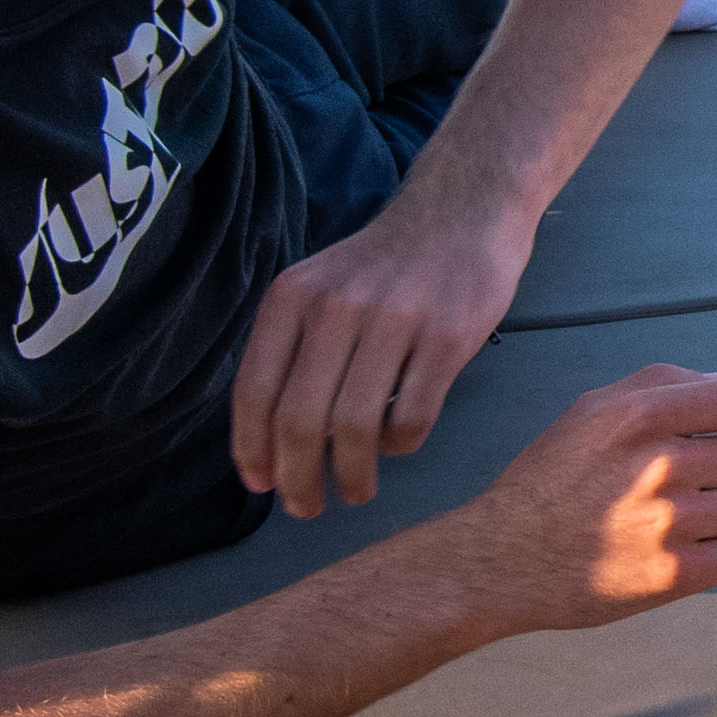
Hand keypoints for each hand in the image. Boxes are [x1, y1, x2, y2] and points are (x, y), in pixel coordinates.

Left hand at [230, 177, 542, 514]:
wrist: (464, 209)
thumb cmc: (384, 264)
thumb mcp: (321, 287)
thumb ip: (294, 350)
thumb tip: (271, 442)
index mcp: (293, 296)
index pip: (256, 389)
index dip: (252, 449)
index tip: (260, 485)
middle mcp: (336, 306)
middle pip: (301, 418)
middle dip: (298, 477)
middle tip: (305, 507)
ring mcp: (395, 320)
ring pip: (356, 426)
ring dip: (351, 475)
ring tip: (356, 491)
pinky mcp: (448, 336)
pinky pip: (412, 417)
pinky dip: (400, 447)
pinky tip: (397, 447)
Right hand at [445, 360, 716, 627]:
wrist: (498, 560)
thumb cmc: (547, 482)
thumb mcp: (590, 412)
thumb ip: (661, 385)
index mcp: (640, 416)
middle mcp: (658, 465)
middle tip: (705, 484)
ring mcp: (668, 523)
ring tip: (699, 518)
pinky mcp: (673, 575)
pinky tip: (706, 548)